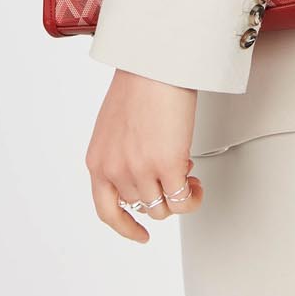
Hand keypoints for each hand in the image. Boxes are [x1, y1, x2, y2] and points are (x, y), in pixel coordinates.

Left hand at [86, 69, 205, 242]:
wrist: (155, 63)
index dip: (125, 226)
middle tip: (174, 177)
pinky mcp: (167, 166)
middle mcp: (115, 169)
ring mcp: (140, 170)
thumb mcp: (113, 126)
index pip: (106, 210)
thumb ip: (119, 153)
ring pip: (163, 209)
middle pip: (141, 207)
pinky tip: (196, 184)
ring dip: (178, 196)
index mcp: (98, 160)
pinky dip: (192, 198)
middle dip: (160, 195)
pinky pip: (182, 201)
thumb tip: (140, 170)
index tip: (138, 233)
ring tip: (188, 176)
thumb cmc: (139, 82)